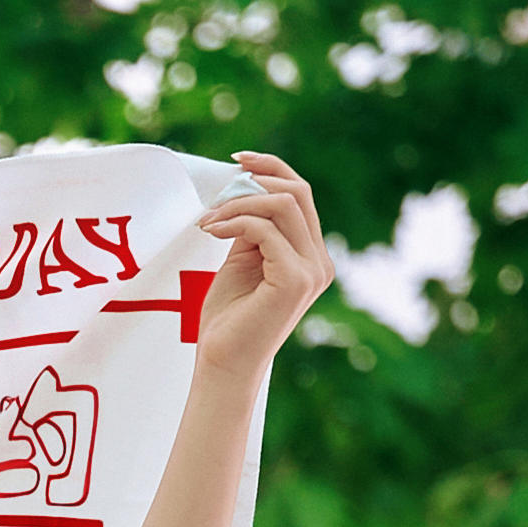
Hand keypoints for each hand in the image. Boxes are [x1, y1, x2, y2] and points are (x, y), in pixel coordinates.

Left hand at [189, 151, 331, 379]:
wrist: (222, 367)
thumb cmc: (227, 322)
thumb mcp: (242, 262)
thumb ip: (252, 228)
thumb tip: (246, 186)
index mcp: (311, 256)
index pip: (300, 196)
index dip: (272, 169)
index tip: (238, 159)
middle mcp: (319, 262)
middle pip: (298, 193)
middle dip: (257, 178)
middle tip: (219, 186)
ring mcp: (311, 272)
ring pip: (283, 206)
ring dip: (239, 204)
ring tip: (207, 221)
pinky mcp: (294, 280)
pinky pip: (265, 229)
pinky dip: (235, 222)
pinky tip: (211, 231)